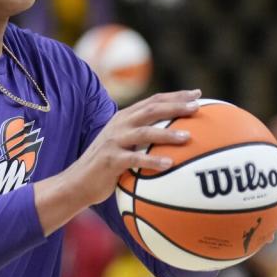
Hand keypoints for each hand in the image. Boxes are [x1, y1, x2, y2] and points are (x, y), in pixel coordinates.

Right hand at [68, 89, 200, 205]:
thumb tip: (176, 138)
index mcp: (125, 118)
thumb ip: (143, 138)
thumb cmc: (108, 165)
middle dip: (175, 106)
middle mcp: (120, 125)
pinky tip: (169, 164)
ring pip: (144, 132)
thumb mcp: (124, 145)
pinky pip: (134, 159)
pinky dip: (152, 161)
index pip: (154, 101)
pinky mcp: (110, 160)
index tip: (198, 94)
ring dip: (167, 133)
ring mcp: (114, 141)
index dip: (176, 96)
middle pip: (151, 110)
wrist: (78, 182)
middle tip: (197, 107)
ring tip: (187, 136)